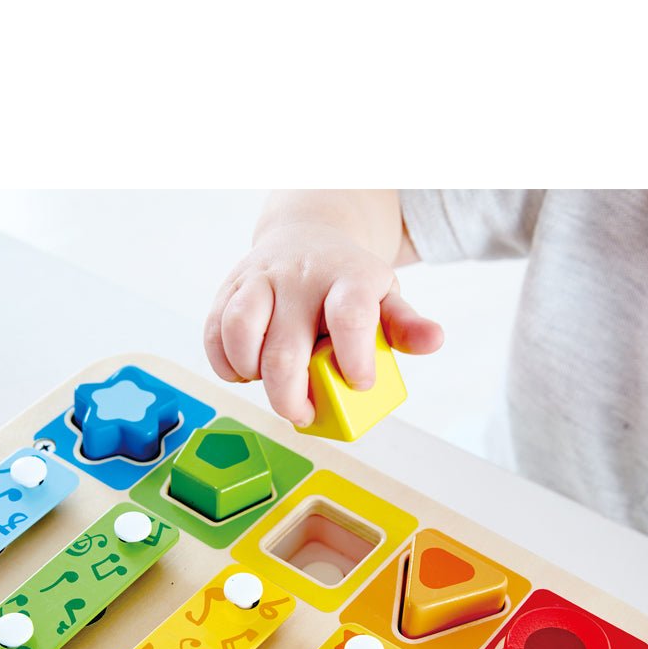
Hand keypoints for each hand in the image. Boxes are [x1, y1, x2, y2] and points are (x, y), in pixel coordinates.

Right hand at [204, 222, 442, 426]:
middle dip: (292, 399)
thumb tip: (433, 340)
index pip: (350, 317)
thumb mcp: (385, 297)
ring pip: (238, 334)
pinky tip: (247, 371)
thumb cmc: (348, 282)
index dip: (353, 360)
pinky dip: (226, 365)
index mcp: (348, 277)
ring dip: (253, 376)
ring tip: (272, 384)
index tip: (358, 384)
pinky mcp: (228, 289)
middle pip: (285, 350)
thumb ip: (405, 324)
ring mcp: (260, 279)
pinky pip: (214, 334)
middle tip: (305, 414)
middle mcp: (300, 275)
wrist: (307, 234)